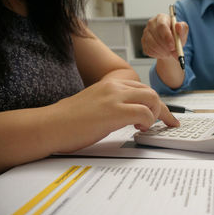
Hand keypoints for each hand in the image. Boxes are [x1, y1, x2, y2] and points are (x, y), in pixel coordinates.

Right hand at [52, 79, 179, 152]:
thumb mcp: (95, 105)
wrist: (49, 125)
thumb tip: (129, 115)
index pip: (141, 88)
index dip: (154, 102)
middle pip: (151, 92)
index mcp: (109, 85)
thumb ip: (113, 104)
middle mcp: (114, 87)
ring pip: (152, 99)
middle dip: (161, 109)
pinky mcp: (115, 112)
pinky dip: (148, 122)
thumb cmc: (68, 121)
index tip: (163, 114)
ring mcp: (115, 98)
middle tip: (163, 123)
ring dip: (155, 114)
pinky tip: (138, 129)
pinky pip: (145, 113)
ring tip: (145, 126)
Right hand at [141, 13, 188, 59]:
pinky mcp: (143, 41)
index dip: (167, 37)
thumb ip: (182, 29)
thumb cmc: (176, 36)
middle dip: (165, 46)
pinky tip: (163, 53)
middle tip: (173, 52)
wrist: (170, 45)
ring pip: (152, 45)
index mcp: (161, 18)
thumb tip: (178, 26)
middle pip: (156, 35)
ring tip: (169, 53)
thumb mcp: (182, 32)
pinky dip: (158, 54)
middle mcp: (151, 23)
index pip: (162, 26)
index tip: (173, 46)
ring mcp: (146, 32)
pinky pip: (149, 50)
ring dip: (163, 52)